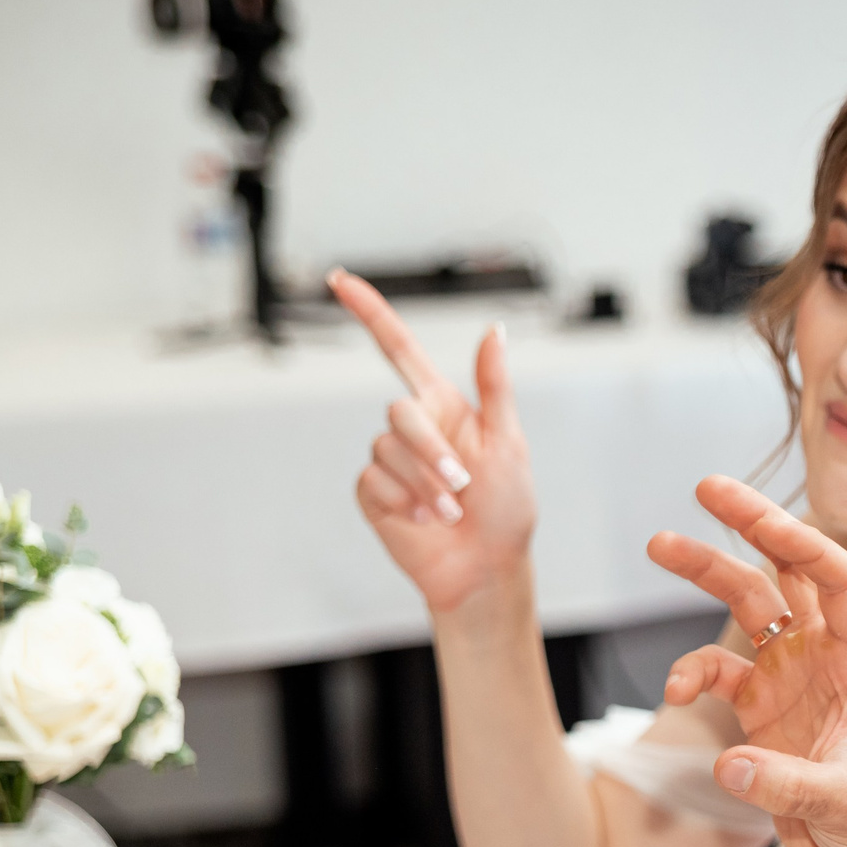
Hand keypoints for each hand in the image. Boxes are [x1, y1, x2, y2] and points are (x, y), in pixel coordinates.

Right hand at [330, 269, 538, 617]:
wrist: (486, 568)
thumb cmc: (507, 508)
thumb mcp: (508, 442)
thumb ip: (495, 387)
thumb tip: (494, 331)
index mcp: (443, 405)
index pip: (397, 348)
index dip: (369, 312)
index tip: (338, 279)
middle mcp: (412, 427)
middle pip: (399, 412)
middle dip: (430, 450)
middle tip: (463, 484)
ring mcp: (389, 460)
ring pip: (387, 451)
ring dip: (424, 484)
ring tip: (451, 511)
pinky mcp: (374, 492)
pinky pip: (374, 481)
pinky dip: (404, 502)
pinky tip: (424, 520)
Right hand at [649, 477, 846, 846]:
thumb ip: (792, 787)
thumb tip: (732, 767)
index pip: (839, 581)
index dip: (802, 543)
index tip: (757, 516)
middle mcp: (828, 654)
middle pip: (787, 573)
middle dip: (751, 526)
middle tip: (706, 487)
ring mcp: (792, 675)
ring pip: (747, 605)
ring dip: (708, 571)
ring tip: (661, 543)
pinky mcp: (761, 707)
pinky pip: (718, 670)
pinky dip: (693, 672)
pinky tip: (677, 693)